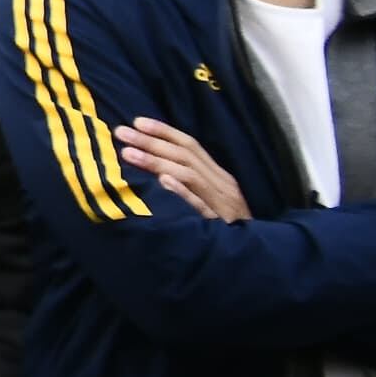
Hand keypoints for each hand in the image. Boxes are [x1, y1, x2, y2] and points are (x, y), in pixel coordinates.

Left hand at [118, 116, 249, 219]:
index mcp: (219, 177)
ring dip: (157, 162)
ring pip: (190, 176)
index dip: (164, 132)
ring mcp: (222, 205)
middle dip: (151, 142)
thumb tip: (154, 164)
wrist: (254, 255)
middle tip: (121, 132)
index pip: (191, 147)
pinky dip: (184, 193)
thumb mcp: (211, 198)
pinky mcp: (221, 225)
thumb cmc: (227, 226)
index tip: (137, 121)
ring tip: (128, 154)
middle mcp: (222, 186)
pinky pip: (201, 207)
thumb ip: (189, 180)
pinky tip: (164, 182)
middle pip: (186, 157)